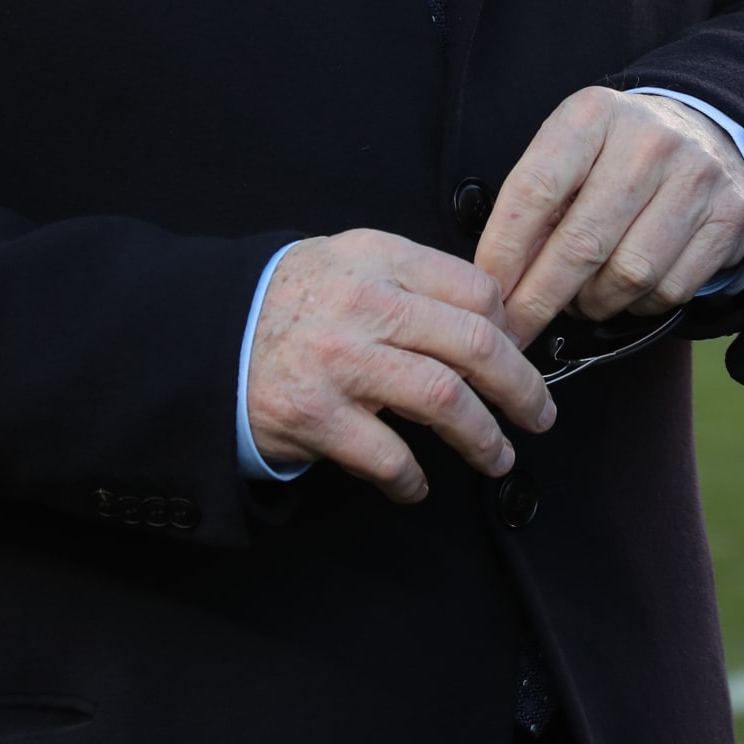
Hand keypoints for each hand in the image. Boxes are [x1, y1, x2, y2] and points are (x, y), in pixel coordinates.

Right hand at [245, 230, 556, 503]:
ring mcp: (339, 360)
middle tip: (538, 415)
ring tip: (496, 456)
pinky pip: (388, 456)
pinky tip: (415, 485)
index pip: (475, 289)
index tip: (520, 357)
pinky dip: (411, 479)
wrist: (205, 337)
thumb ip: (412, 282)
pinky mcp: (314, 415)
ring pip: (444, 400)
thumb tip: (491, 323)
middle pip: (475, 344)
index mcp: (378, 257)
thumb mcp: (348, 262)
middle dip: (521, 388)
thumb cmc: (290, 305)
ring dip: (483, 438)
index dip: (512, 330)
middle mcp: (362, 303)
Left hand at [474, 89, 743, 349]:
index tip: (487, 293)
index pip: (534, 190)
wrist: (708, 132)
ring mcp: (696, 177)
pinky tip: (626, 292)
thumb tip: (500, 278)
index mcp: (592, 115)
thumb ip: (537, 202)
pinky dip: (638, 306)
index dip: (504, 251)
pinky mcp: (731, 217)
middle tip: (516, 329)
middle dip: (539, 298)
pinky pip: (671, 290)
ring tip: (579, 300)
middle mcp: (648, 141)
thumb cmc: (617, 153)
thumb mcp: (571, 150)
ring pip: (629, 274)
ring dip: (593, 303)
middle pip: (582, 243)